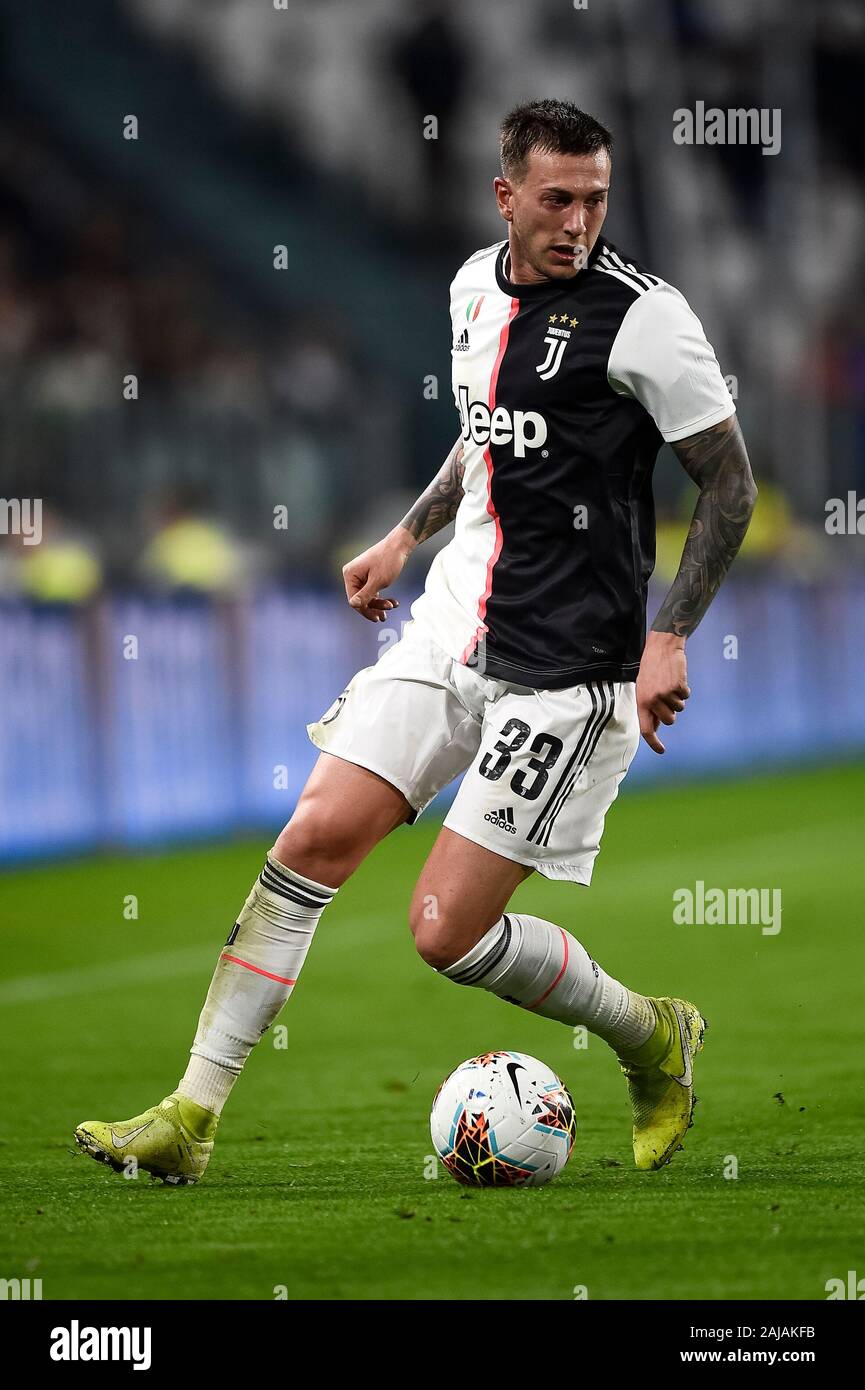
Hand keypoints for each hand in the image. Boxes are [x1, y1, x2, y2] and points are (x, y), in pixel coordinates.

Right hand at [342, 528, 412, 622]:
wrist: (400, 545)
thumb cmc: (388, 560)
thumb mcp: (378, 581)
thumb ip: (365, 594)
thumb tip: (352, 605)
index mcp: (350, 574)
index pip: (353, 599)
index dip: (365, 610)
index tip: (377, 618)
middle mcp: (353, 575)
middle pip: (360, 599)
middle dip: (374, 607)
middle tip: (385, 616)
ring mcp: (361, 576)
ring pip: (368, 596)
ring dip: (380, 604)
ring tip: (391, 607)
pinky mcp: (369, 576)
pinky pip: (373, 591)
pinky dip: (382, 597)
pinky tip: (393, 602)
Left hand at [636, 631, 689, 753]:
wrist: (662, 647)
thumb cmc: (651, 668)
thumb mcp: (644, 688)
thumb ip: (649, 706)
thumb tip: (656, 726)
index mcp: (641, 701)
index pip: (647, 728)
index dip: (654, 742)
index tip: (661, 751)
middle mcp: (653, 700)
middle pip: (669, 720)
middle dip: (671, 713)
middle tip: (667, 696)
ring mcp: (666, 694)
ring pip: (679, 709)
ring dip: (678, 699)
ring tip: (669, 683)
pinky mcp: (678, 687)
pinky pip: (686, 696)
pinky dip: (684, 689)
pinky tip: (677, 677)